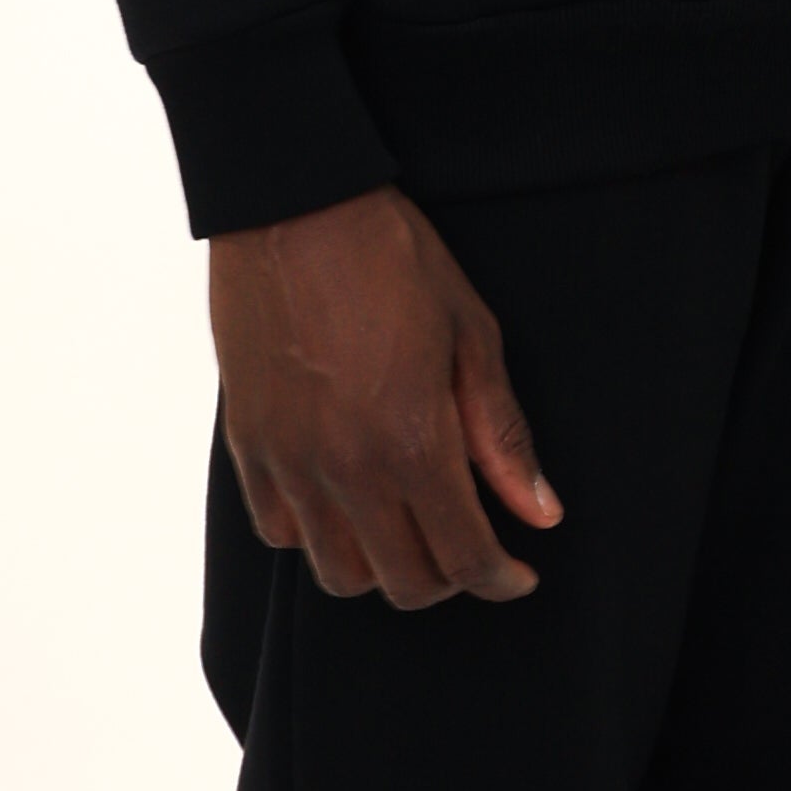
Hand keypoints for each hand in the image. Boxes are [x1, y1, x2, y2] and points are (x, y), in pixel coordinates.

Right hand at [208, 187, 562, 606]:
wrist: (294, 208)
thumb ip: (502, 436)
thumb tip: (541, 512)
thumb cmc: (394, 260)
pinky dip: (318, 537)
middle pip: (403, 583)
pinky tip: (345, 502)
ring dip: (382, 568)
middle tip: (469, 548)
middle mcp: (347, 469)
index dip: (500, 579)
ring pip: (337, 572)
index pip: (464, 558)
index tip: (516, 574)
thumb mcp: (472, 338)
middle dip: (449, 579)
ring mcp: (290, 462)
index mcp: (413, 443)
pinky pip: (279, 531)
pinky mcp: (249, 444)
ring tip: (407, 531)